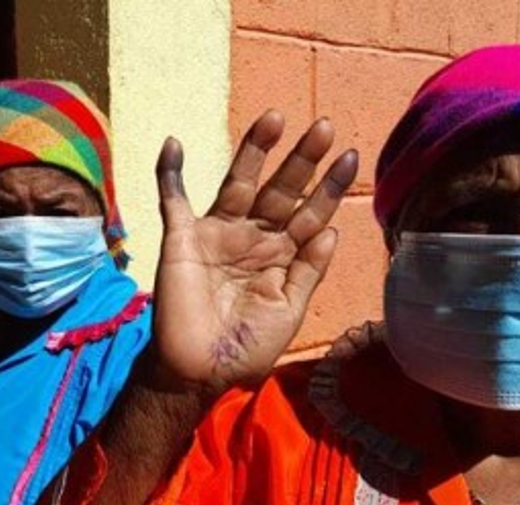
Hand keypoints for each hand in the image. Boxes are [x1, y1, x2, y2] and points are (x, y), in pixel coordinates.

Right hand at [150, 111, 357, 393]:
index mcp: (281, 256)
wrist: (199, 372)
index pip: (309, 214)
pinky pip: (173, 200)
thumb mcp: (290, 312)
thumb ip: (308, 271)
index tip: (349, 157)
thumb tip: (332, 229)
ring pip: (238, 184)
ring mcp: (216, 234)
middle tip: (323, 127)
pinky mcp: (182, 239)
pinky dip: (170, 174)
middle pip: (280, 190)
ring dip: (253, 151)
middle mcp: (252, 238)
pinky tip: (174, 144)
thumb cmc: (246, 349)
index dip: (328, 188)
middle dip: (301, 161)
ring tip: (274, 118)